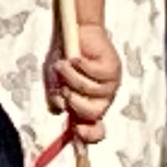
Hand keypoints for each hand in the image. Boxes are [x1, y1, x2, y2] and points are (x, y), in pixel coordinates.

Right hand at [45, 16, 120, 143]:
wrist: (73, 31)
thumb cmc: (64, 57)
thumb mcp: (53, 80)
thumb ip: (55, 96)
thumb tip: (61, 110)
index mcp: (90, 105)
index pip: (95, 130)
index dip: (88, 135)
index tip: (76, 130)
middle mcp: (102, 97)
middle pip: (93, 113)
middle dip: (74, 101)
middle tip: (64, 88)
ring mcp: (110, 83)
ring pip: (89, 90)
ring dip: (70, 76)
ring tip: (64, 64)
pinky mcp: (113, 68)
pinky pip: (92, 72)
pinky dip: (78, 64)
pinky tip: (75, 56)